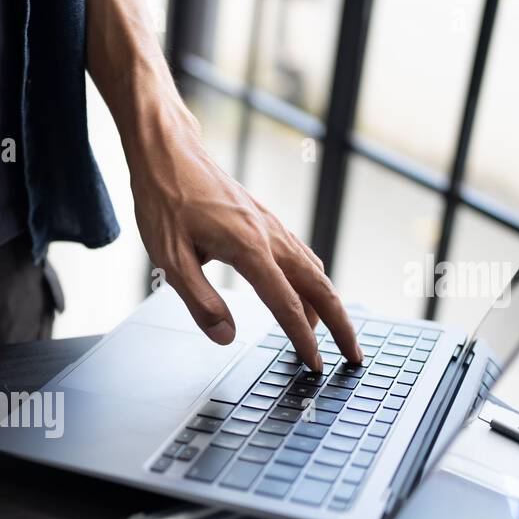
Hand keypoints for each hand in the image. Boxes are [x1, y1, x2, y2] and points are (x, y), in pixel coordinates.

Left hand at [128, 112, 362, 372]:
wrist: (167, 153)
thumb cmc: (164, 201)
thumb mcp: (170, 260)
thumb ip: (200, 302)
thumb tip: (226, 337)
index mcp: (249, 248)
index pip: (286, 304)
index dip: (302, 339)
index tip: (314, 364)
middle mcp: (269, 236)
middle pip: (319, 287)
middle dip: (340, 325)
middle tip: (353, 356)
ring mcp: (271, 226)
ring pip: (313, 271)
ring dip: (329, 305)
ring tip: (332, 336)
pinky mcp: (265, 222)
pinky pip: (301, 257)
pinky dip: (312, 284)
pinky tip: (307, 296)